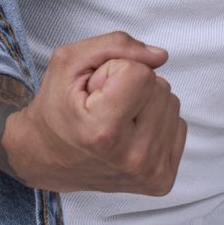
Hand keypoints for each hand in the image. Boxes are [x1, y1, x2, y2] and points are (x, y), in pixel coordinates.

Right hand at [3, 32, 186, 194]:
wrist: (45, 159)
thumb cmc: (55, 109)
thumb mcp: (69, 63)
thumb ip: (115, 45)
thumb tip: (161, 56)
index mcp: (104, 133)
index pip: (141, 73)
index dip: (114, 71)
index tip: (92, 93)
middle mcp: (131, 159)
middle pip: (160, 87)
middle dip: (132, 87)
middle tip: (101, 108)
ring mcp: (150, 173)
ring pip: (172, 103)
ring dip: (145, 104)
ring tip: (114, 121)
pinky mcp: (162, 179)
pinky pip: (178, 124)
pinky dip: (155, 122)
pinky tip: (129, 135)